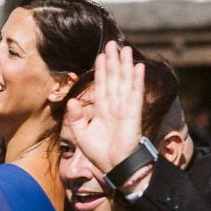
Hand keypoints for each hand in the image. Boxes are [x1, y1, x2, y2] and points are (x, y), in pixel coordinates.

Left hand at [65, 41, 146, 174]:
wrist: (114, 166)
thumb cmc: (99, 153)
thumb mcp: (81, 134)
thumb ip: (75, 117)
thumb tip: (72, 100)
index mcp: (102, 110)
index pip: (101, 85)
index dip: (101, 70)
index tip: (100, 55)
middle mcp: (114, 106)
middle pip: (114, 78)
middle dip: (113, 61)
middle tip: (113, 43)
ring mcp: (125, 108)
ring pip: (124, 81)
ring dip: (125, 65)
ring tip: (125, 48)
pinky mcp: (133, 113)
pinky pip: (135, 93)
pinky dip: (136, 80)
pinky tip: (138, 67)